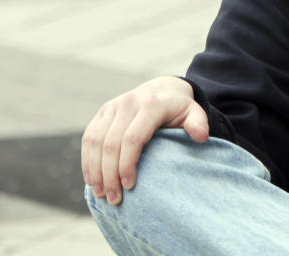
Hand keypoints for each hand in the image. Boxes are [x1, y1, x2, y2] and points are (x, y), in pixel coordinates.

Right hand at [81, 76, 208, 204]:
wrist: (163, 89)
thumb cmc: (180, 109)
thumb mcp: (194, 113)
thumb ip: (199, 123)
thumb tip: (201, 137)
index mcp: (150, 105)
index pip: (133, 139)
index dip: (128, 164)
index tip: (130, 186)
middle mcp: (128, 103)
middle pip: (111, 143)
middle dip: (110, 174)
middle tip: (114, 199)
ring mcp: (112, 107)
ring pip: (95, 141)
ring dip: (95, 170)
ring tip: (100, 194)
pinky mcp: (102, 112)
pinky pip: (89, 137)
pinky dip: (87, 160)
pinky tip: (91, 179)